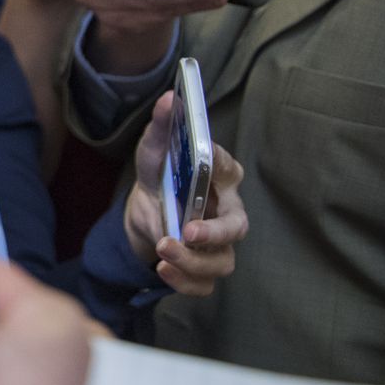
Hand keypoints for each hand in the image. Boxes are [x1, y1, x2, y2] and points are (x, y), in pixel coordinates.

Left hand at [123, 92, 248, 295]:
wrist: (148, 208)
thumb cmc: (161, 175)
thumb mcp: (153, 151)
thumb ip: (160, 127)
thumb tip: (167, 99)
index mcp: (221, 178)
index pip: (227, 168)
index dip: (220, 164)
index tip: (208, 157)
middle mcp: (227, 213)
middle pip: (236, 227)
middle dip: (214, 233)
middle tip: (188, 231)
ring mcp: (219, 244)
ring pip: (221, 262)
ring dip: (193, 261)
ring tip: (164, 250)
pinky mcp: (204, 267)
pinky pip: (204, 285)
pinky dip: (184, 282)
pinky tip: (163, 269)